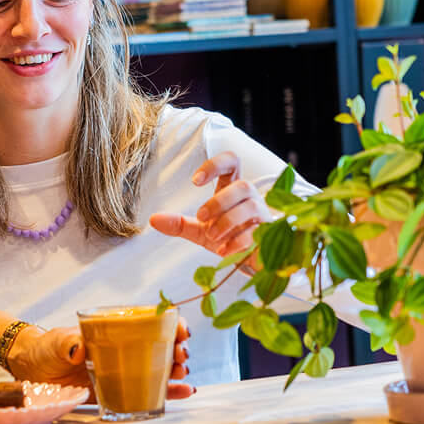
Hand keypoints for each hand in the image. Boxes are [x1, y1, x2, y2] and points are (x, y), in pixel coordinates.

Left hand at [7, 318, 194, 399]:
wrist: (33, 370)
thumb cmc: (47, 348)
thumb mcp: (56, 342)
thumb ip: (67, 344)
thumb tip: (78, 349)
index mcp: (113, 329)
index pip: (149, 321)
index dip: (170, 324)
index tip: (181, 331)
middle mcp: (123, 348)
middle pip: (160, 345)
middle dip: (176, 349)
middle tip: (180, 357)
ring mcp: (123, 369)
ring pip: (159, 368)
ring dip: (175, 370)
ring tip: (183, 375)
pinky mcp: (119, 390)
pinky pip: (148, 391)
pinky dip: (168, 392)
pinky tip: (183, 392)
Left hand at [149, 151, 271, 259]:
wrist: (251, 262)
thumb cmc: (227, 238)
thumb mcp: (200, 231)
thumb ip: (179, 224)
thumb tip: (153, 219)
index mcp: (232, 190)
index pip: (231, 162)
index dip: (215, 165)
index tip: (195, 181)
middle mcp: (250, 199)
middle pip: (242, 185)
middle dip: (219, 201)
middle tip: (201, 217)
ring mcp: (263, 216)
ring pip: (251, 206)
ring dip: (228, 221)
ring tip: (212, 236)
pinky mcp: (270, 235)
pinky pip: (258, 232)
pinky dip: (239, 241)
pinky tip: (224, 251)